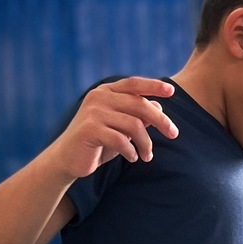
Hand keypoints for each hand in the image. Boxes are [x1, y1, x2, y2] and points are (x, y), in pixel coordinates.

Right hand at [52, 78, 176, 177]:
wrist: (68, 159)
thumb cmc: (98, 142)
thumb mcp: (120, 128)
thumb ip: (137, 117)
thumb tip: (159, 107)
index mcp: (106, 92)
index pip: (134, 84)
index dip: (153, 86)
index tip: (172, 91)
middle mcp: (99, 97)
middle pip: (139, 104)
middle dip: (161, 120)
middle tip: (174, 134)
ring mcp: (93, 112)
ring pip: (134, 125)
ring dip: (146, 143)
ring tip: (147, 156)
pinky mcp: (90, 130)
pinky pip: (121, 140)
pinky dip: (131, 151)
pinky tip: (132, 158)